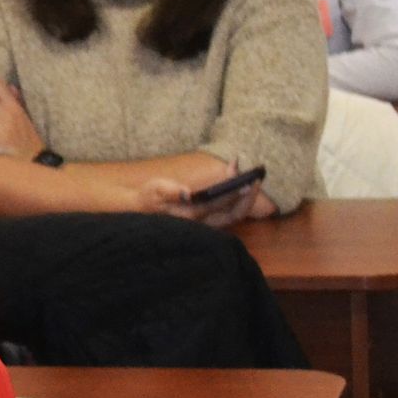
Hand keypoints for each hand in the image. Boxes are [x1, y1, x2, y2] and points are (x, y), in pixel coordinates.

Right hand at [134, 173, 263, 227]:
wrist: (141, 208)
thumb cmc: (148, 197)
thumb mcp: (155, 190)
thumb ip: (170, 191)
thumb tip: (187, 193)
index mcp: (190, 216)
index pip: (219, 204)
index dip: (233, 190)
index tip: (243, 174)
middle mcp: (202, 223)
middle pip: (234, 215)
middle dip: (248, 197)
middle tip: (256, 178)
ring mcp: (206, 222)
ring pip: (234, 214)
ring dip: (244, 197)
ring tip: (248, 177)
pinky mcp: (208, 218)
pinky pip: (229, 211)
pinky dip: (237, 198)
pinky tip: (236, 182)